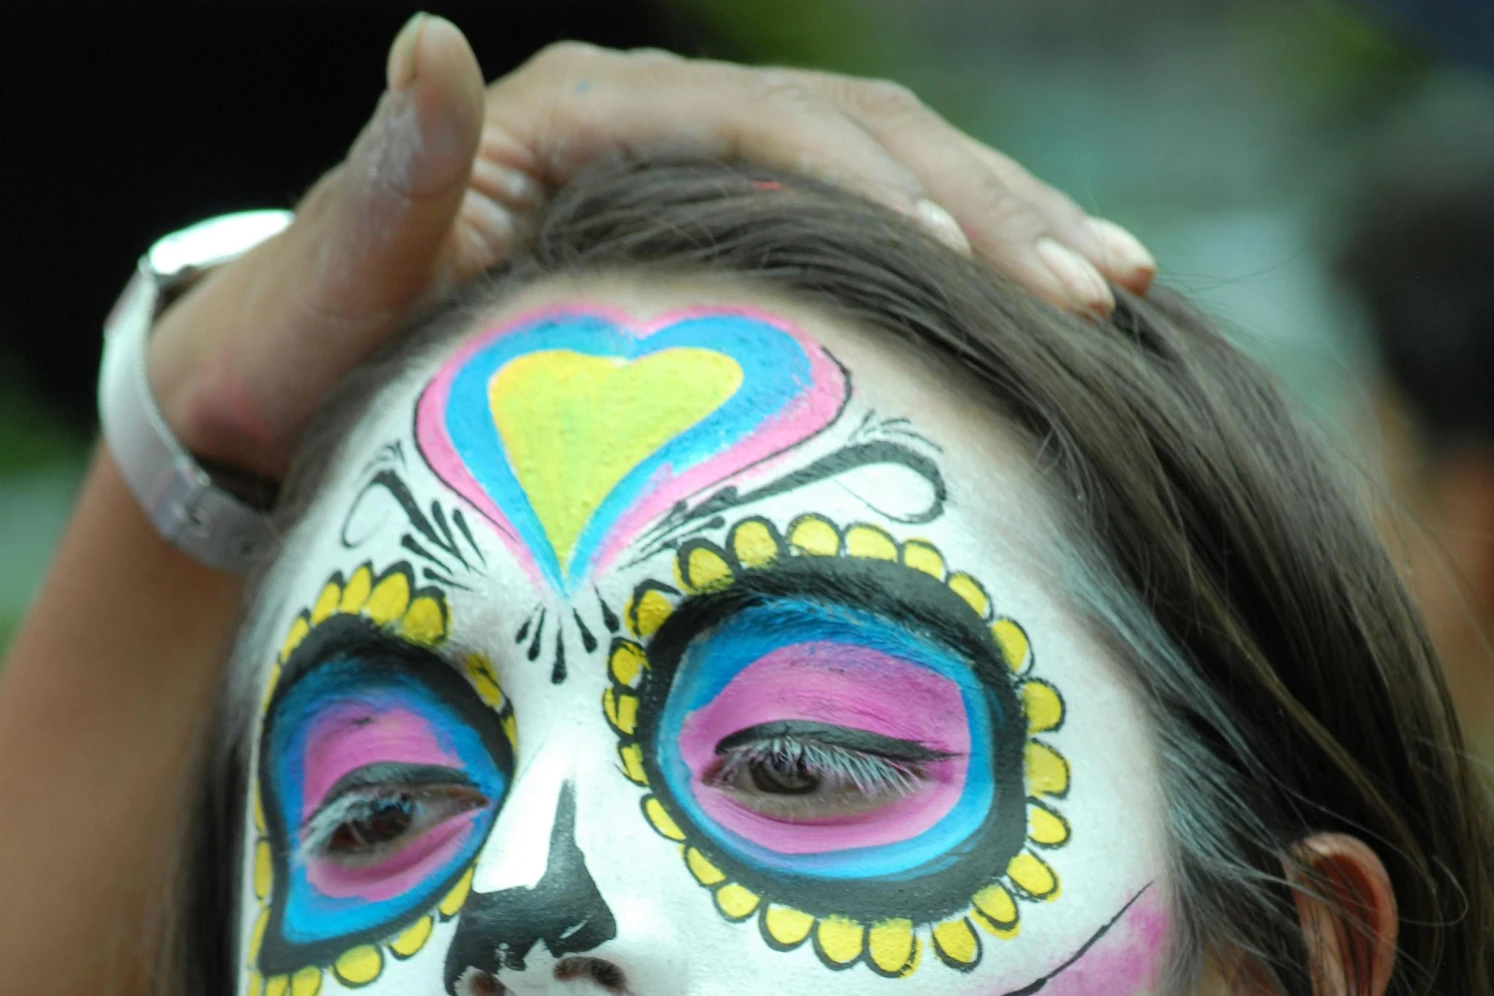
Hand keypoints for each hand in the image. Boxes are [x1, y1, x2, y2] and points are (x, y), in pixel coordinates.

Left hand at [147, 20, 1154, 480]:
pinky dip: (967, 263)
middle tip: (1096, 284)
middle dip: (984, 205)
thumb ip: (386, 187)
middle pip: (855, 132)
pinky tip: (1058, 309)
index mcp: (577, 120)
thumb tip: (429, 44)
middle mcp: (659, 122)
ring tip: (1119, 288)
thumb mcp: (334, 284)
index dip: (858, 181)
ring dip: (1009, 227)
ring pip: (891, 170)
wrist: (308, 386)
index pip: (754, 127)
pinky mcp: (741, 237)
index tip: (951, 247)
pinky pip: (876, 226)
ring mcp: (708, 175)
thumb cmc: (319, 359)